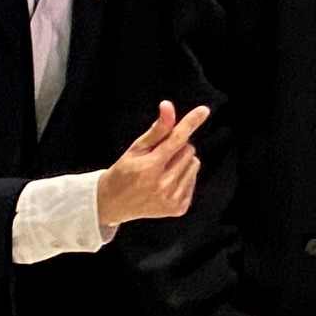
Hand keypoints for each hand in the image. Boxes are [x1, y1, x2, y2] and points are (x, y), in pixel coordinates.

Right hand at [94, 101, 207, 228]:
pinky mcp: (178, 208)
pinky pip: (194, 180)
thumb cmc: (123, 173)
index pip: (176, 140)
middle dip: (177, 148)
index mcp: (149, 168)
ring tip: (162, 170)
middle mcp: (162, 185)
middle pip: (188, 150)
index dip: (190, 123)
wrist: (112, 204)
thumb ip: (156, 130)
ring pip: (194, 164)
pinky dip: (184, 177)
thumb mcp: (135, 149)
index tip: (203, 111)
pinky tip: (166, 182)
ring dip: (182, 162)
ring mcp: (171, 199)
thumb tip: (168, 107)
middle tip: (159, 156)